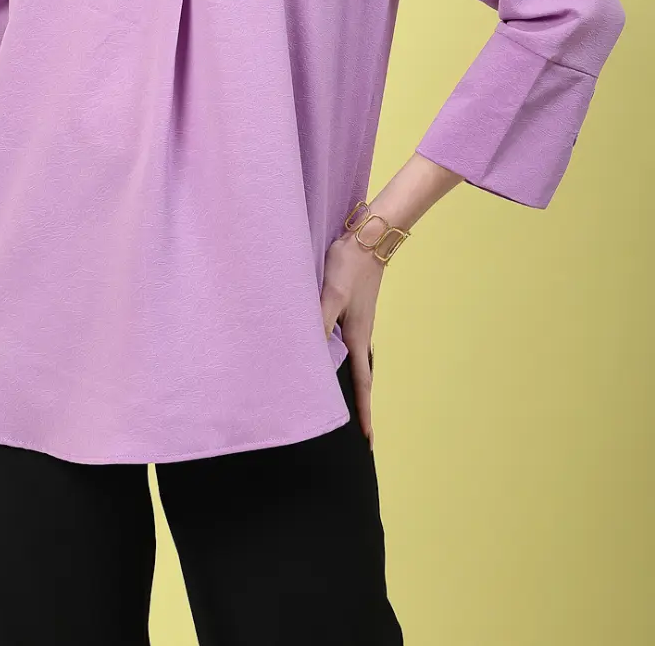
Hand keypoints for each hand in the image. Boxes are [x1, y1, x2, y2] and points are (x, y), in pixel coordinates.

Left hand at [319, 231, 383, 448]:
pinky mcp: (352, 309)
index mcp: (358, 336)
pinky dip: (344, 359)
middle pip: (360, 377)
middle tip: (361, 430)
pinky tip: (333, 358)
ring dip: (352, 382)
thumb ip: (320, 320)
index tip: (368, 440)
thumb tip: (311, 351)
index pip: (362, 383)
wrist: (368, 238)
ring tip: (346, 403)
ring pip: (353, 360)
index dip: (365, 411)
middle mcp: (360, 334)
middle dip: (360, 404)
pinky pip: (347, 343)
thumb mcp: (331, 293)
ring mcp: (357, 322)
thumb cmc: (349, 265)